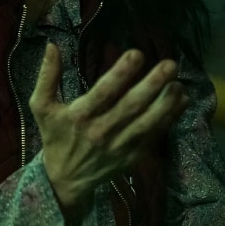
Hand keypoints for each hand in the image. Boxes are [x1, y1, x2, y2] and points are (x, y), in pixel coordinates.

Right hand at [29, 45, 186, 222]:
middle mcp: (101, 131)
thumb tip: (51, 45)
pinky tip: (182, 100)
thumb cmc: (56, 136)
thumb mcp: (42, 107)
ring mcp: (119, 145)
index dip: (121, 73)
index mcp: (80, 115)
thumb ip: (47, 76)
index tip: (137, 53)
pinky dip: (170, 119)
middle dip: (152, 85)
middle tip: (170, 64)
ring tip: (179, 83)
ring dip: (166, 104)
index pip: (103, 92)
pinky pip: (154, 136)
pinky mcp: (132, 156)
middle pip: (131, 106)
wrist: (65, 180)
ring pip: (147, 123)